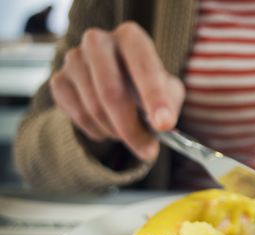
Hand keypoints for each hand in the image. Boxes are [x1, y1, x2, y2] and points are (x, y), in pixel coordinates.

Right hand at [50, 22, 184, 160]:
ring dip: (117, 132)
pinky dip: (98, 131)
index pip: (143, 67)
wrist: (118, 81)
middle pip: (111, 92)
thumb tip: (161, 124)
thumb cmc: (147, 86)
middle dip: (131, 128)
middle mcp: (98, 41)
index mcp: (130, 37)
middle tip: (148, 151)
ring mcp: (73, 60)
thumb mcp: (168, 91)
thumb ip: (168, 104)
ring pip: (95, 109)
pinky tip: (109, 127)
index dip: (155, 98)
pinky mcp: (59, 81)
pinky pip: (79, 117)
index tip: (164, 125)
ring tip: (130, 133)